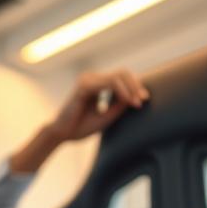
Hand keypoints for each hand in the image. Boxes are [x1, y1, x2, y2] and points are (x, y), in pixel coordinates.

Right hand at [9, 69, 147, 173]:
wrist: (62, 134)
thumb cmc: (81, 127)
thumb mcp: (107, 116)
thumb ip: (119, 106)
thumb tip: (137, 97)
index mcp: (96, 83)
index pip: (121, 77)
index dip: (135, 86)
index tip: (144, 100)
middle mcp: (91, 78)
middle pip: (122, 72)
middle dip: (136, 85)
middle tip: (144, 100)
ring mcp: (87, 80)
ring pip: (117, 76)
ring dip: (131, 89)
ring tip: (137, 103)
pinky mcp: (84, 86)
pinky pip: (108, 84)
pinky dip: (121, 92)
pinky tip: (127, 101)